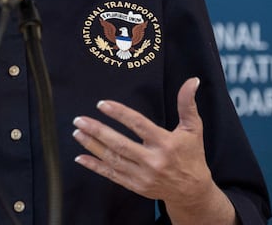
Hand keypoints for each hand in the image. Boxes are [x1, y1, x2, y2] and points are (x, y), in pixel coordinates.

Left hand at [72, 77, 214, 205]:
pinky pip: (111, 175)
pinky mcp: (135, 186)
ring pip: (112, 159)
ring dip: (92, 145)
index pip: (138, 125)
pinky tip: (80, 157)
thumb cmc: (192, 155)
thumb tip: (192, 81)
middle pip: (120, 144)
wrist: (192, 191)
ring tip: (78, 132)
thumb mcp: (193, 129)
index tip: (102, 104)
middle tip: (79, 120)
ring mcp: (142, 176)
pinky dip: (95, 166)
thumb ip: (187, 104)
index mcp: (165, 143)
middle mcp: (152, 161)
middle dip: (97, 131)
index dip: (119, 114)